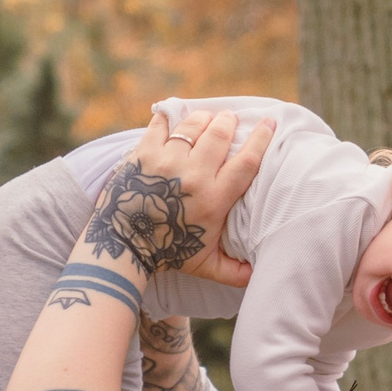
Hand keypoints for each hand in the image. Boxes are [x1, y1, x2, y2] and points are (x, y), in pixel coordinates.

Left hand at [81, 109, 275, 287]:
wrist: (122, 246)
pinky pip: (160, 125)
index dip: (261, 138)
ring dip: (203, 118)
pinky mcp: (144, 153)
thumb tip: (257, 276)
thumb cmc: (166, 255)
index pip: (247, 161)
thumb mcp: (205, 266)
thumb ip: (234, 271)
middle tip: (230, 118)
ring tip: (206, 117)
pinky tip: (173, 114)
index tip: (268, 123)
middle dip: (229, 122)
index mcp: (215, 199)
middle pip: (220, 135)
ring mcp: (168, 161)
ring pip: (193, 126)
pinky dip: (168, 117)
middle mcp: (195, 176)